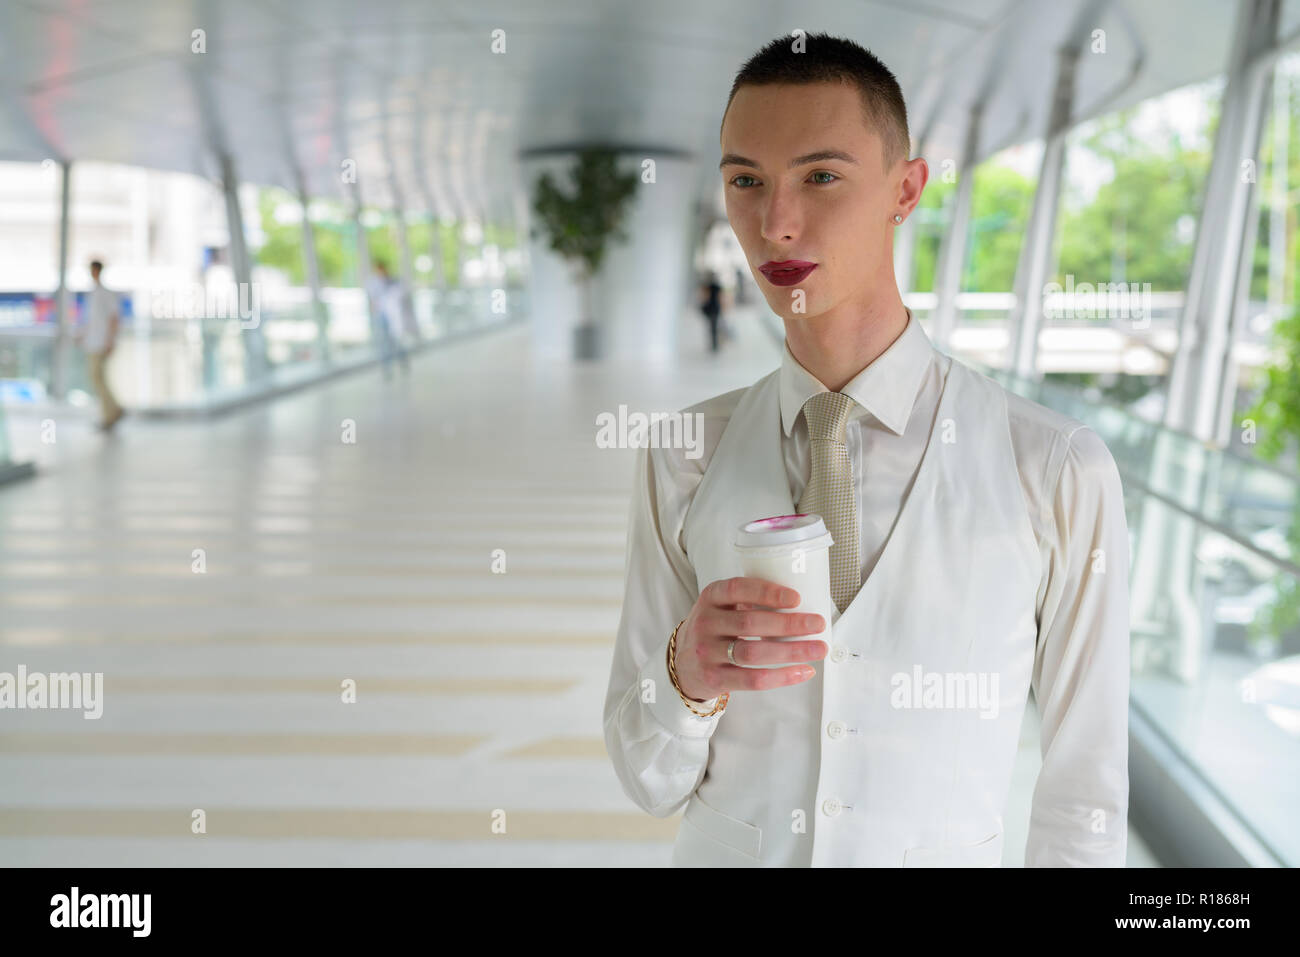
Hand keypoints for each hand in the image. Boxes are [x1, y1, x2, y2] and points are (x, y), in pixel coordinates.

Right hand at [673, 577, 826, 700]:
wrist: (682, 664)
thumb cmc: (714, 630)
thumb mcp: (721, 607)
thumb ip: (749, 602)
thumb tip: (801, 605)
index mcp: (710, 597)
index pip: (738, 589)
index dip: (767, 593)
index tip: (796, 598)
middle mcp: (705, 623)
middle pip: (750, 623)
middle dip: (789, 624)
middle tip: (818, 624)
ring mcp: (707, 652)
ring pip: (753, 653)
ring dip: (791, 651)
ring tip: (818, 649)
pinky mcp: (714, 678)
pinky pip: (753, 679)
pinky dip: (782, 676)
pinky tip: (803, 671)